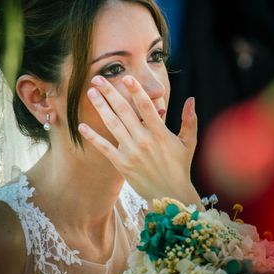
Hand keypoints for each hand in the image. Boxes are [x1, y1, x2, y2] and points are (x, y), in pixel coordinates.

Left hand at [78, 75, 200, 205]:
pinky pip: (104, 148)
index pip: (146, 106)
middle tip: (98, 79)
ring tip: (91, 93)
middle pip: (124, 111)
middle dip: (110, 93)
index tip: (126, 77)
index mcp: (160, 133)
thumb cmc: (180, 167)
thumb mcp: (189, 142)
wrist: (171, 195)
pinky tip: (82, 126)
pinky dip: (93, 137)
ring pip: (112, 124)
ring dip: (100, 107)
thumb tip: (191, 99)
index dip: (136, 90)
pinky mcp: (122, 164)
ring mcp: (131, 152)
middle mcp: (144, 140)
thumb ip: (189, 120)